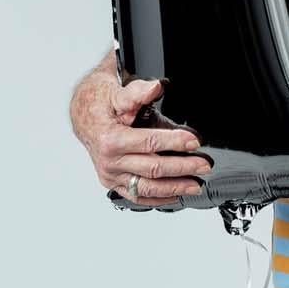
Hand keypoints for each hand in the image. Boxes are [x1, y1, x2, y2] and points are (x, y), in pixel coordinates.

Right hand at [69, 61, 210, 204]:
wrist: (85, 118)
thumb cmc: (103, 106)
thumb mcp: (118, 94)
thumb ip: (137, 92)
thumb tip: (154, 88)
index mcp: (111, 140)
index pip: (149, 143)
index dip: (174, 142)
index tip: (195, 142)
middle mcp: (110, 162)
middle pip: (152, 168)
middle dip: (182, 168)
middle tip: (203, 165)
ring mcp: (111, 176)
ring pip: (146, 188)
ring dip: (174, 188)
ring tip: (195, 185)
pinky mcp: (114, 183)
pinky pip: (137, 196)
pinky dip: (158, 199)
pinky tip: (176, 196)